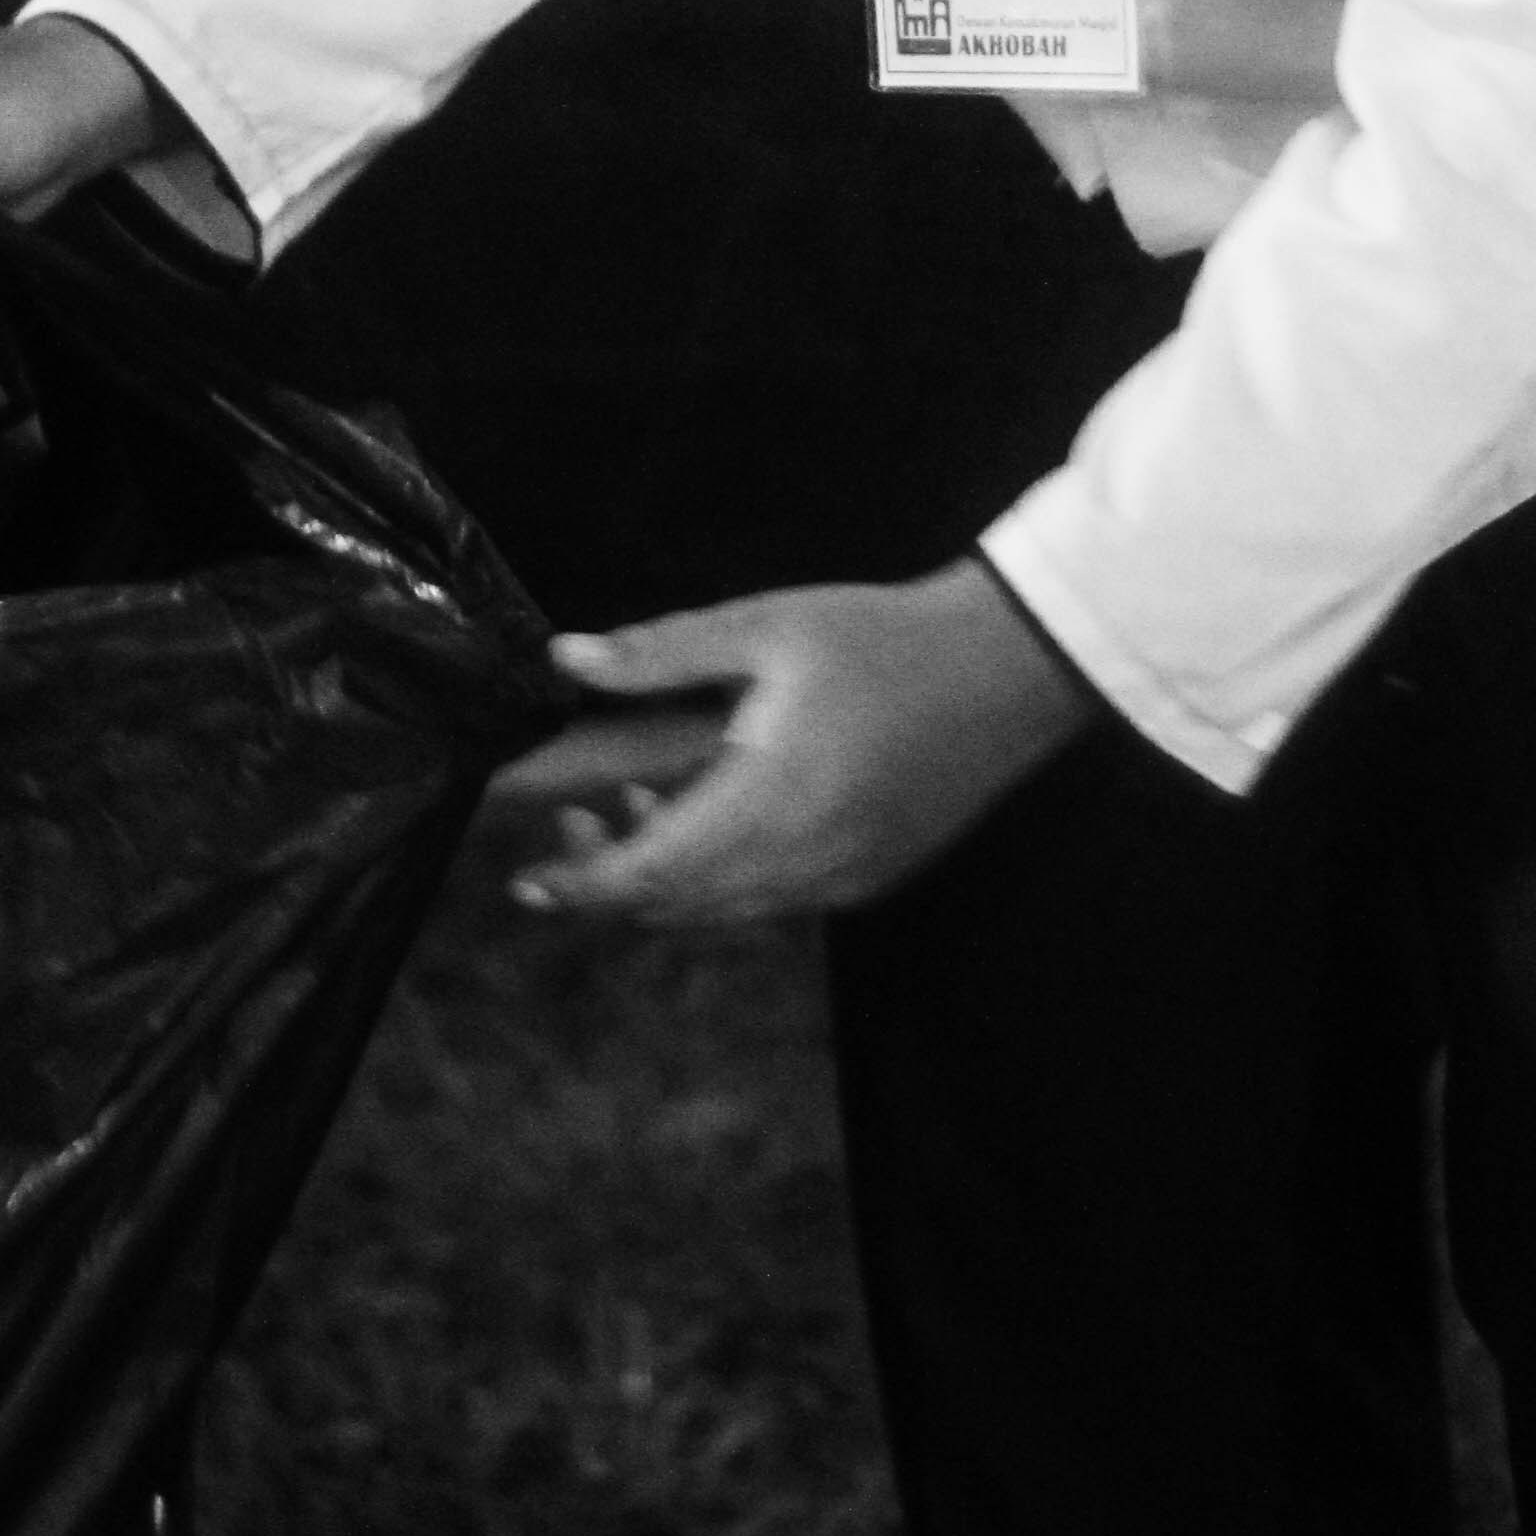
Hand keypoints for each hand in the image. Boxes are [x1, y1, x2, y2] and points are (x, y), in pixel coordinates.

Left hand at [487, 563, 1096, 927]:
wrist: (1007, 668)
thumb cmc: (883, 638)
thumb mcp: (767, 626)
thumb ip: (661, 652)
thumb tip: (567, 659)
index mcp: (769, 800)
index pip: (650, 872)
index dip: (581, 885)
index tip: (529, 881)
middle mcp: (804, 859)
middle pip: (679, 905)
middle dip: (613, 880)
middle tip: (573, 826)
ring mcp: (842, 878)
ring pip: (725, 909)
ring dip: (670, 878)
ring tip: (643, 805)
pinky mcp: (870, 878)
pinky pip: (774, 900)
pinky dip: (726, 877)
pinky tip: (718, 813)